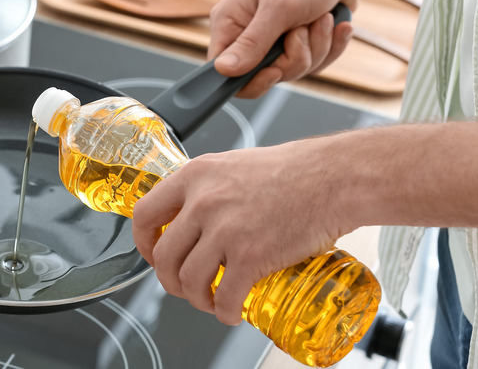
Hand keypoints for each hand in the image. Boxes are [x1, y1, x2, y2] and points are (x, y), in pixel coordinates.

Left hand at [132, 140, 354, 325]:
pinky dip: (225, 312)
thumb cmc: (294, 170)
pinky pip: (224, 297)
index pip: (144, 214)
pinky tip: (232, 311)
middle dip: (170, 280)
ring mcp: (225, 230)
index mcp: (196, 175)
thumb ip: (209, 187)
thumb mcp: (235, 165)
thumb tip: (193, 212)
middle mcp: (203, 202)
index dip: (143, 243)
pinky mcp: (251, 256)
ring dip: (196, 299)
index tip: (153, 254)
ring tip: (212, 301)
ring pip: (188, 280)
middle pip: (163, 256)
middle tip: (184, 286)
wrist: (334, 178)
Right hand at [207, 0, 362, 97]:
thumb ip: (252, 42)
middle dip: (293, 58)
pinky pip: (313, 66)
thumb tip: (224, 70)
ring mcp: (273, 45)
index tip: (274, 70)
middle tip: (301, 30)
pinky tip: (332, 24)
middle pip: (263, 77)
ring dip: (316, 47)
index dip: (248, 79)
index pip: (223, 71)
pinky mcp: (297, 48)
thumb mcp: (278, 7)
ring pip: (292, 72)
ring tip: (321, 18)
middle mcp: (247, 37)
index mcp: (230, 24)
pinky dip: (329, 47)